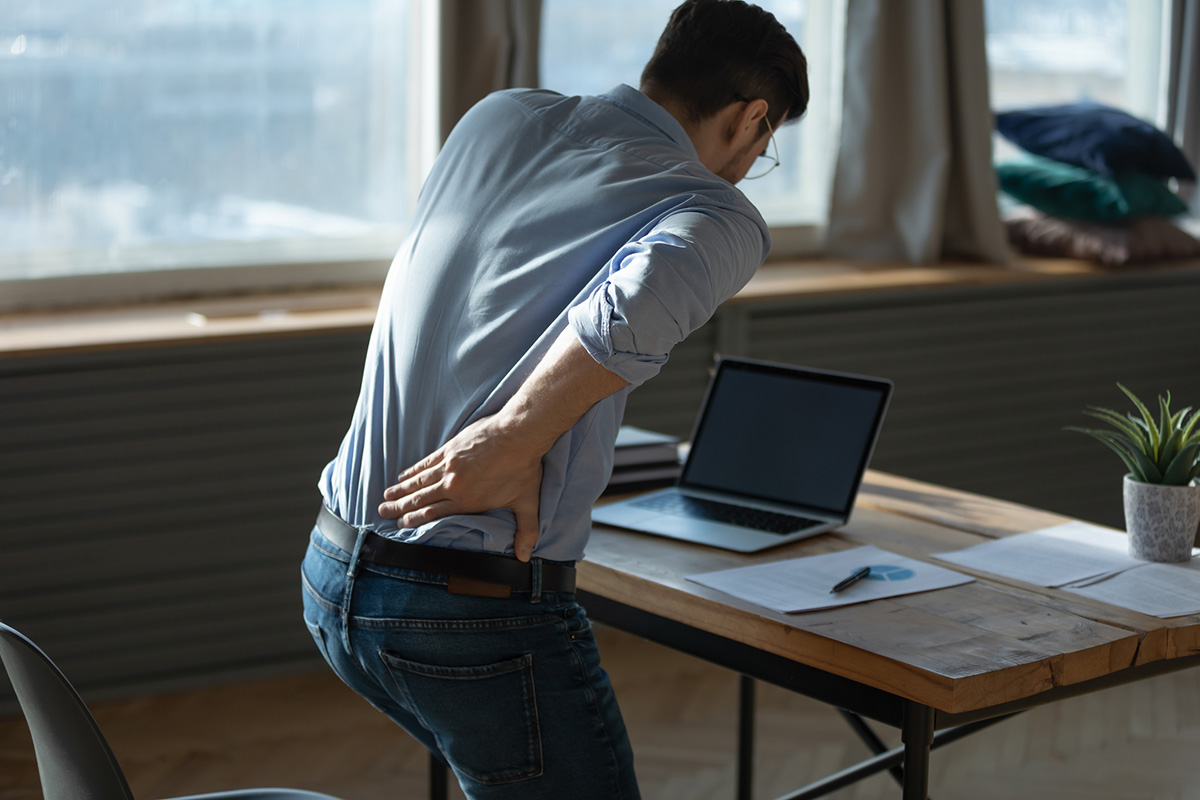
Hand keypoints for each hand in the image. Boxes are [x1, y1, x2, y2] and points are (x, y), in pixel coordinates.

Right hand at [378, 415, 544, 560]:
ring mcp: (449, 466)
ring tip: (386, 496)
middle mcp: (453, 486)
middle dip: (400, 507)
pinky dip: (412, 470)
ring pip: (418, 482)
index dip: (414, 520)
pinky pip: (425, 463)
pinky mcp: (449, 449)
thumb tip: (525, 557)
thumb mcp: (527, 503)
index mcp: (467, 501)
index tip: (401, 524)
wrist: (518, 434)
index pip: (433, 514)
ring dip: (401, 490)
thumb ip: (526, 531)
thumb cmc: (524, 468)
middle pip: (420, 499)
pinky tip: (403, 475)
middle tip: (383, 512)